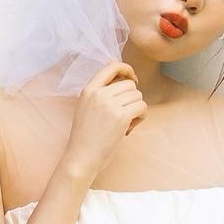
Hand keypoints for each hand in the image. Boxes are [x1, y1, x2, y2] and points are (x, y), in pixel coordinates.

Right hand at [60, 61, 146, 183]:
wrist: (81, 157)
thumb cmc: (85, 137)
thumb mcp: (86, 107)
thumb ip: (100, 93)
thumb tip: (124, 79)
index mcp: (88, 90)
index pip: (111, 66)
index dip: (126, 69)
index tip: (133, 79)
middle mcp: (98, 94)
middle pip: (129, 84)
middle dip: (132, 98)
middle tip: (125, 114)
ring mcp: (109, 104)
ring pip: (137, 95)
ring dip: (137, 109)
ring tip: (126, 123)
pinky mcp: (121, 117)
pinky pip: (142, 107)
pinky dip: (141, 117)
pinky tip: (130, 127)